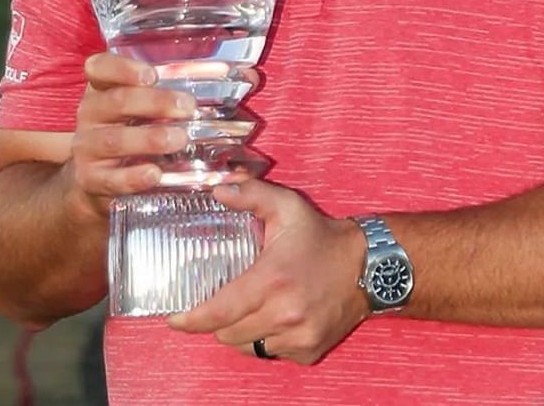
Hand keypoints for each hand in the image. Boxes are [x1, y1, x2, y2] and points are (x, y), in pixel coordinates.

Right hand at [61, 53, 195, 223]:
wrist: (97, 177)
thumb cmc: (130, 131)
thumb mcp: (142, 108)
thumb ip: (174, 92)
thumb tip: (234, 78)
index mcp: (101, 89)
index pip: (99, 68)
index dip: (123, 68)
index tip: (152, 75)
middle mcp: (90, 114)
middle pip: (116, 101)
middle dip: (155, 102)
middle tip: (188, 107)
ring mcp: (86, 148)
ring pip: (114, 139)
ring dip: (149, 139)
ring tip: (179, 139)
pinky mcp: (90, 179)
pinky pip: (111, 178)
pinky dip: (133, 177)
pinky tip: (154, 173)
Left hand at [167, 180, 369, 364]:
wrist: (369, 268)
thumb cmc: (322, 238)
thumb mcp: (287, 207)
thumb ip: (250, 194)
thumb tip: (216, 190)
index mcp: (271, 280)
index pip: (218, 312)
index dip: (190, 320)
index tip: (175, 318)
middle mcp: (284, 314)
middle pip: (227, 334)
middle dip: (217, 322)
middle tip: (221, 303)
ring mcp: (298, 337)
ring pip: (247, 348)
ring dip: (240, 333)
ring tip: (248, 311)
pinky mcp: (309, 351)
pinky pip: (271, 354)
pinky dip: (265, 341)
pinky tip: (274, 319)